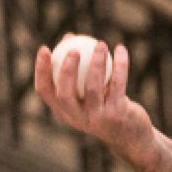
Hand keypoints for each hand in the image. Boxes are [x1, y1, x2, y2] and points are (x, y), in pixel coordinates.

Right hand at [33, 35, 156, 165]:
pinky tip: (120, 50)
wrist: (130, 135)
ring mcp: (97, 118)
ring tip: (100, 44)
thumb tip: (69, 36)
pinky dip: (120, 66)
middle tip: (73, 49)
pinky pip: (117, 85)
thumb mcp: (87, 89)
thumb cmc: (104, 104)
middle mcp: (77, 118)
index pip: (44, 91)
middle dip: (66, 71)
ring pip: (93, 88)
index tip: (45, 49)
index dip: (41, 70)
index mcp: (63, 111)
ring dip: (96, 63)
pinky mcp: (117, 114)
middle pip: (65, 94)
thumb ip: (77, 65)